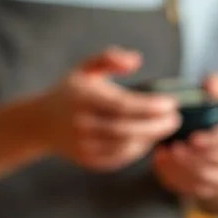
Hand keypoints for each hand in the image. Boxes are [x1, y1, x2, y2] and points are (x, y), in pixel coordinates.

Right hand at [39, 47, 179, 171]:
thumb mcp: (85, 67)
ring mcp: (83, 145)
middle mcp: (81, 123)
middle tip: (176, 119)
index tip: (172, 103)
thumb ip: (110, 58)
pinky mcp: (87, 160)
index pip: (123, 105)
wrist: (41, 123)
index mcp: (83, 98)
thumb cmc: (71, 91)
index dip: (151, 106)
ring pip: (124, 146)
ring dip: (149, 139)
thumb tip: (136, 60)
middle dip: (156, 125)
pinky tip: (147, 139)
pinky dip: (136, 150)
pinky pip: (118, 158)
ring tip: (164, 128)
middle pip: (127, 129)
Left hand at [153, 74, 217, 207]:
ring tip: (170, 154)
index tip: (192, 138)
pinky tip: (168, 167)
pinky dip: (183, 179)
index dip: (213, 139)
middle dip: (196, 155)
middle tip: (175, 147)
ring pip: (210, 176)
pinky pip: (201, 188)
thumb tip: (211, 82)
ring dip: (188, 167)